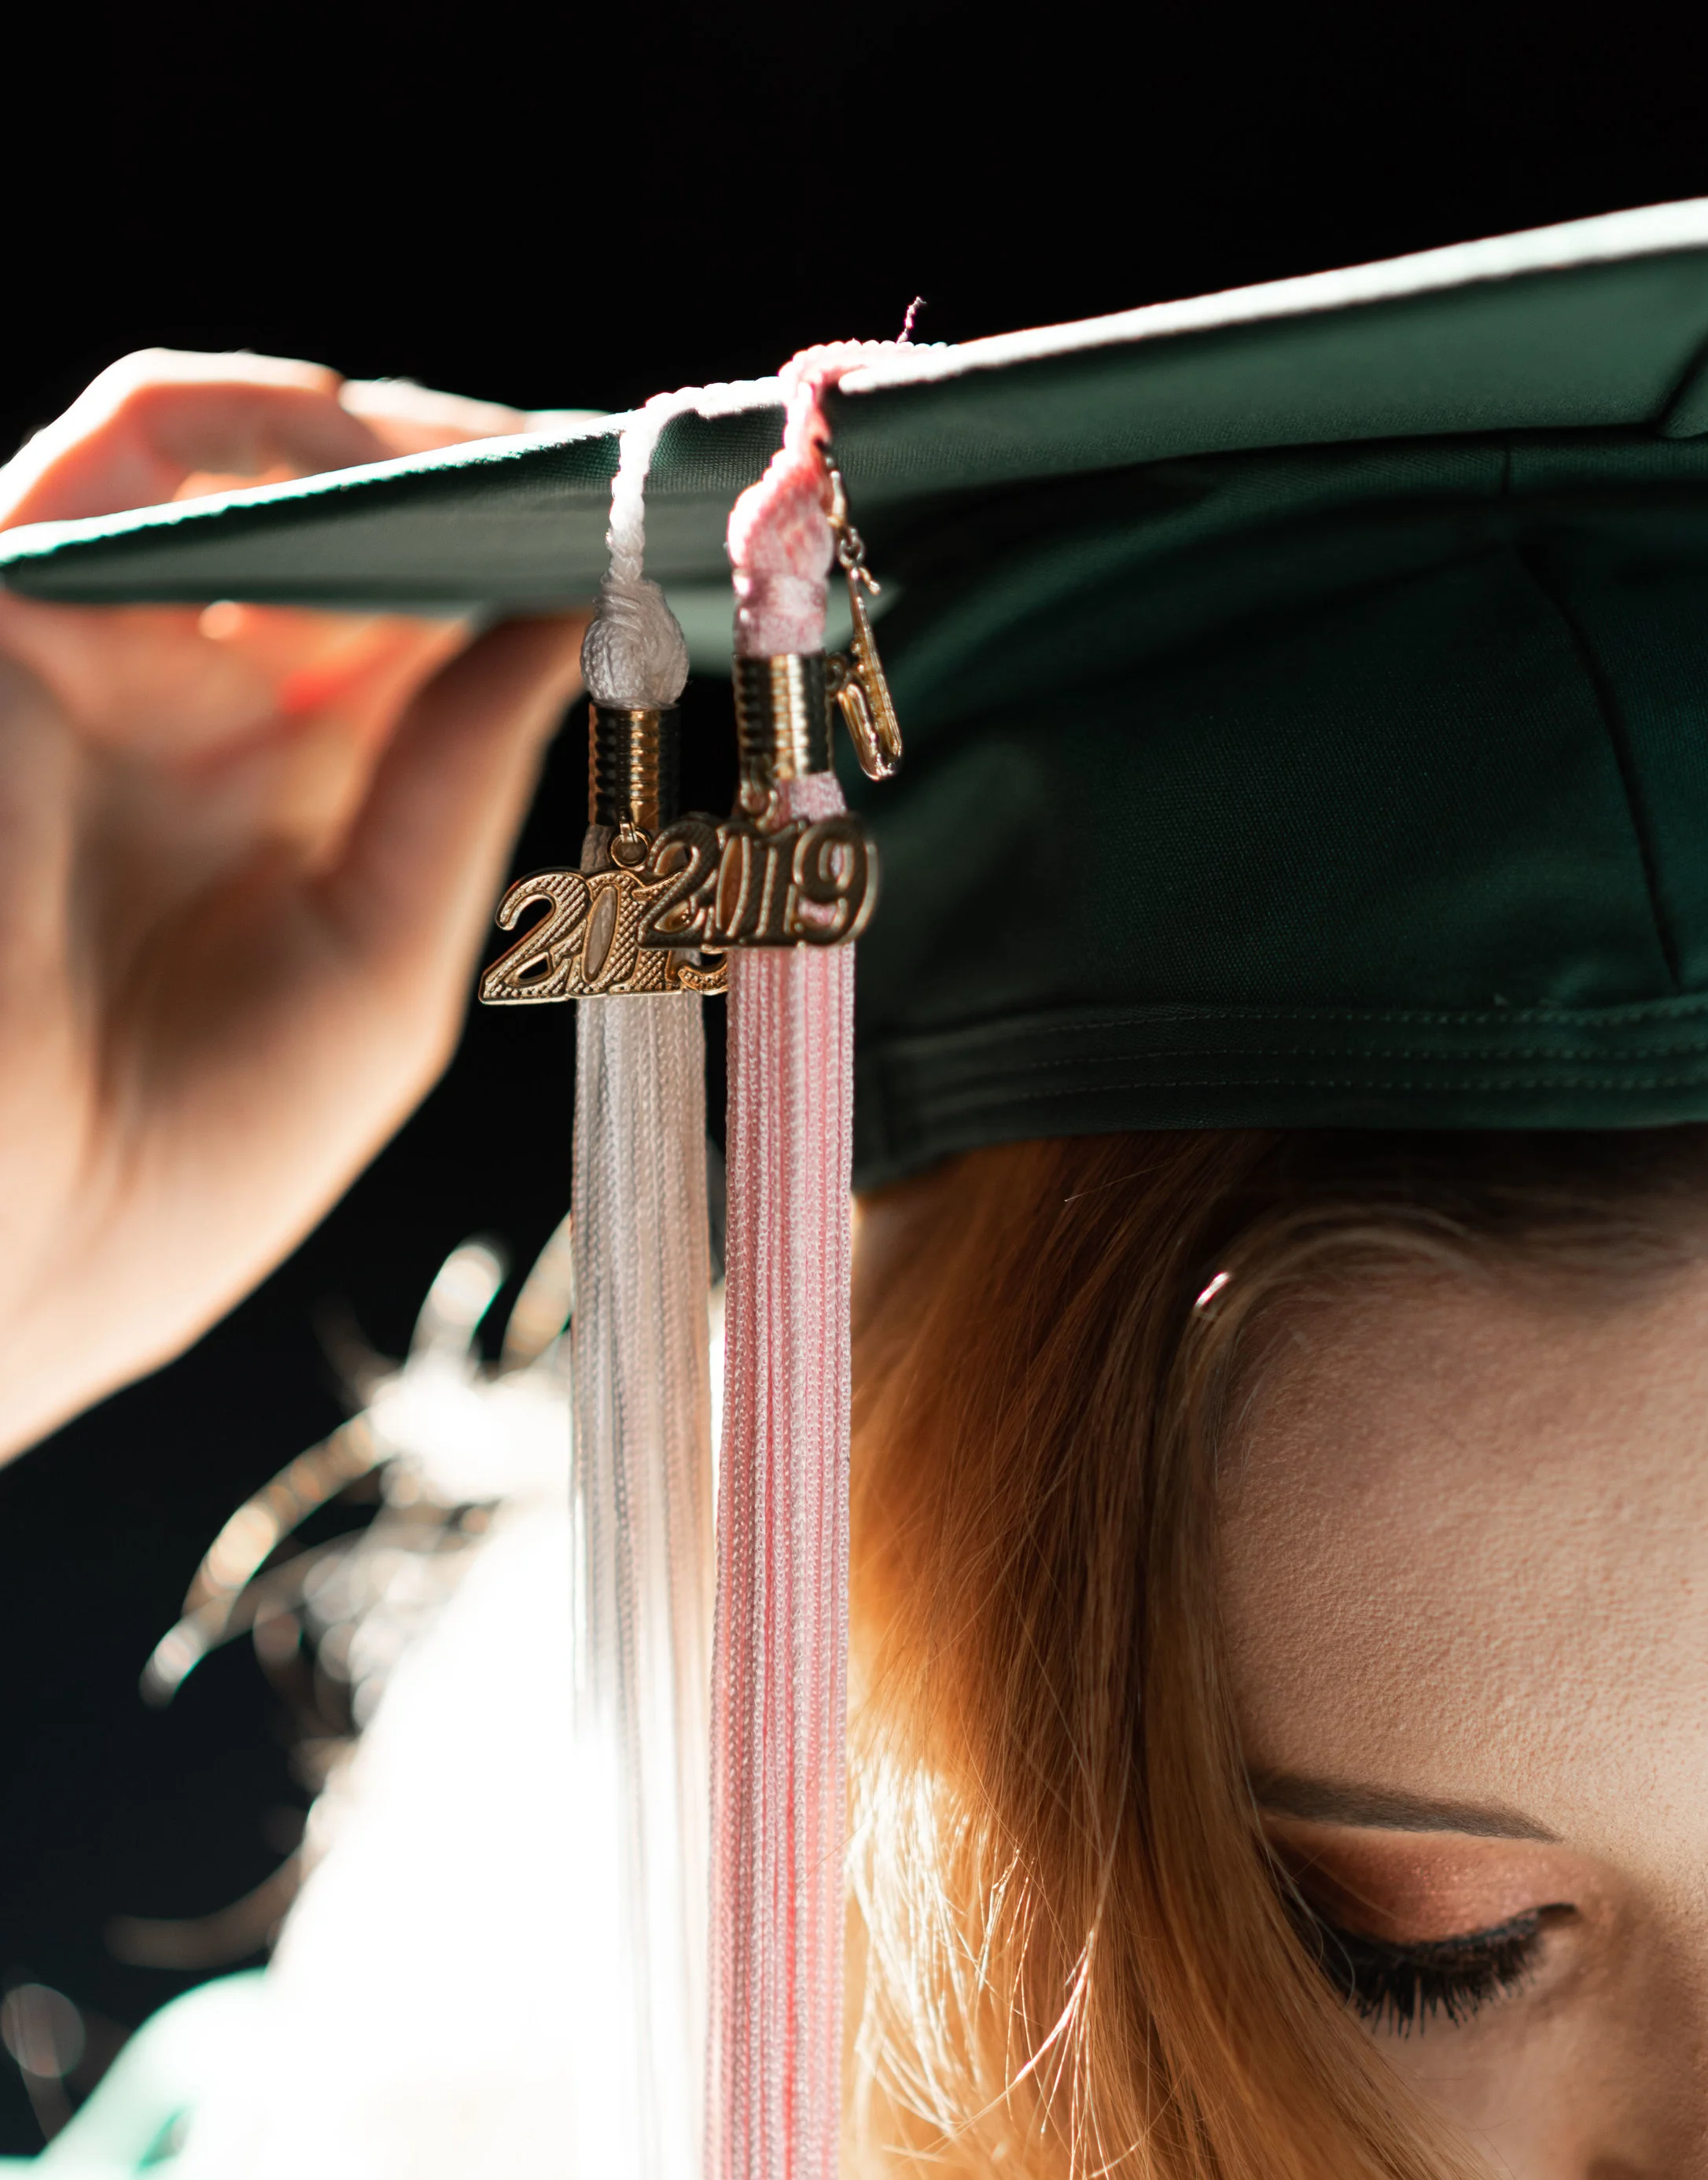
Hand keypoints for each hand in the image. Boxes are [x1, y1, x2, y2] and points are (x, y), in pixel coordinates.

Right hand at [0, 349, 582, 1458]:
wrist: (1, 1254)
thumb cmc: (176, 1172)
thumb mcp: (381, 974)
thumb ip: (461, 783)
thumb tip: (578, 619)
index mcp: (294, 803)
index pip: (433, 633)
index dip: (540, 575)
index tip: (664, 547)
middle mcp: (202, 708)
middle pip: (361, 532)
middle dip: (494, 494)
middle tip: (626, 482)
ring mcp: (112, 652)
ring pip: (255, 463)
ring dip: (398, 443)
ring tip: (517, 473)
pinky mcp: (13, 611)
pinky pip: (129, 447)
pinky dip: (256, 419)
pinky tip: (369, 456)